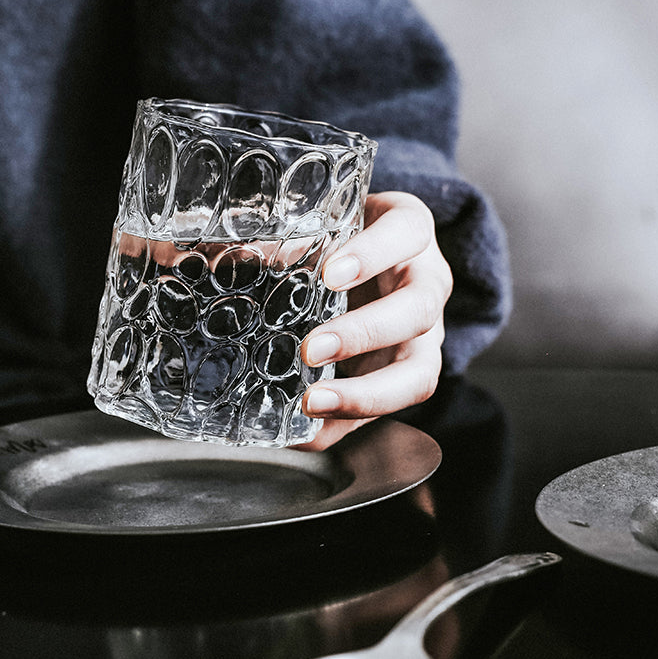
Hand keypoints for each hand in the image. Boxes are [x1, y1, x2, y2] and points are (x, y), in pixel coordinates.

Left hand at [295, 191, 451, 450]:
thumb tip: (231, 256)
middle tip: (312, 349)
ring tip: (312, 402)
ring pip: (420, 373)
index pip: (408, 231)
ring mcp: (423, 335)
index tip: (328, 274)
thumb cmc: (344, 236)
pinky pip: (384, 410)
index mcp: (410, 231)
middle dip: (365, 334)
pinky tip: (304, 435)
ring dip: (366, 394)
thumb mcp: (325, 223)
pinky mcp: (403, 375)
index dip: (373, 254)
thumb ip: (289, 238)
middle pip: (418, 310)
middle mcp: (426, 283)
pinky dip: (343, 426)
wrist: (370, 260)